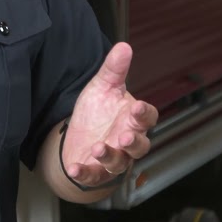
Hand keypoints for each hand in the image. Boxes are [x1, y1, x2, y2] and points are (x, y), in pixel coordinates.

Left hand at [61, 43, 158, 188]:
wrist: (80, 136)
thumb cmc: (98, 111)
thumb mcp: (103, 87)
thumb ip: (114, 69)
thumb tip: (124, 45)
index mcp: (133, 119)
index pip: (147, 117)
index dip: (145, 113)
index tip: (137, 106)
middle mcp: (127, 141)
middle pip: (140, 146)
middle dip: (133, 142)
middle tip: (124, 136)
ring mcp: (113, 158)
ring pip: (119, 162)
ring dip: (109, 157)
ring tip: (98, 148)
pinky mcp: (96, 171)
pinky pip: (93, 176)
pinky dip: (84, 173)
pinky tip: (74, 168)